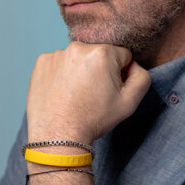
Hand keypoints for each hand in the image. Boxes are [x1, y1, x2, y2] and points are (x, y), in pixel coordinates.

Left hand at [26, 42, 151, 142]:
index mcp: (102, 53)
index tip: (107, 90)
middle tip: (91, 94)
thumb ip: (142, 77)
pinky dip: (62, 73)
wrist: (58, 136)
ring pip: (78, 58)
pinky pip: (59, 62)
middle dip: (99, 70)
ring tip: (75, 95)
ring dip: (80, 71)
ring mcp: (57, 54)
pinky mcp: (42, 62)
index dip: (120, 74)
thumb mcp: (129, 102)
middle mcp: (78, 47)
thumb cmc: (93, 120)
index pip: (122, 55)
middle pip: (99, 54)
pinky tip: (62, 92)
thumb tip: (133, 65)